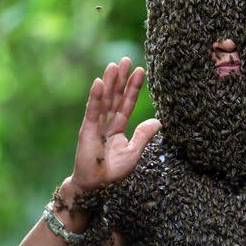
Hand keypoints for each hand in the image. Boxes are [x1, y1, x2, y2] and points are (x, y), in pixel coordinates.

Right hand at [70, 57, 160, 191]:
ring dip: (109, 82)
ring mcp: (96, 125)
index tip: (140, 70)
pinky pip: (93, 111)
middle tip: (126, 59)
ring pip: (104, 99)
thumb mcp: (133, 153)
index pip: (127, 103)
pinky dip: (95, 97)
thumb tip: (158, 121)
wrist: (95, 186)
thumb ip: (143, 136)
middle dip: (121, 78)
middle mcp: (107, 123)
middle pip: (115, 96)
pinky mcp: (87, 130)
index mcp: (118, 127)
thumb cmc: (113, 172)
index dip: (133, 87)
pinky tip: (99, 83)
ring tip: (114, 65)